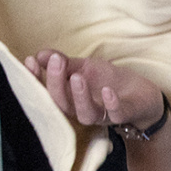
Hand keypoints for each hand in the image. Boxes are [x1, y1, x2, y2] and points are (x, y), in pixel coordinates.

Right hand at [23, 49, 165, 132]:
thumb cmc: (109, 82)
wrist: (142, 95)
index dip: (35, 79)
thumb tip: (40, 55)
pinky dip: (111, 104)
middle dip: (56, 83)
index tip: (29, 61)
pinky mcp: (124, 115)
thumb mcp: (86, 67)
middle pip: (62, 104)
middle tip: (55, 62)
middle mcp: (82, 110)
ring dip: (80, 96)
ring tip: (76, 77)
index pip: (47, 92)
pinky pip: (116, 114)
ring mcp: (103, 115)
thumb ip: (64, 63)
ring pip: (85, 114)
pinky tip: (107, 91)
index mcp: (70, 98)